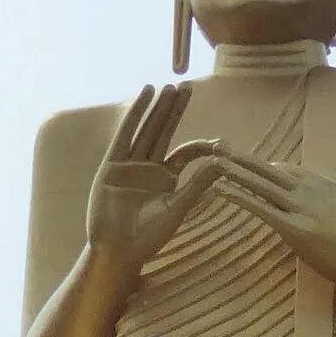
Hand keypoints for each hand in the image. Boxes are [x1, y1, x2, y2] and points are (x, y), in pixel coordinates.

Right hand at [86, 83, 223, 272]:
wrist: (118, 250)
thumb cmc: (148, 237)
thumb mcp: (177, 208)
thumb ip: (197, 185)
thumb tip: (222, 164)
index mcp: (167, 179)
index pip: (186, 153)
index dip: (201, 145)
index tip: (218, 142)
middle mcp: (149, 168)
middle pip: (165, 132)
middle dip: (174, 110)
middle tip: (186, 87)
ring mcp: (130, 165)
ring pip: (147, 129)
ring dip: (157, 108)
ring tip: (167, 86)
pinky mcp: (113, 165)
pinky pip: (126, 135)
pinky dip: (135, 115)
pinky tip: (145, 96)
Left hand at [213, 151, 335, 302]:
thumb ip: (320, 198)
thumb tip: (296, 192)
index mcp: (325, 184)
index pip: (289, 169)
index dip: (264, 166)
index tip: (246, 163)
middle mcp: (313, 191)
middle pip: (272, 170)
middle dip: (245, 159)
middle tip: (221, 147)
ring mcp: (304, 209)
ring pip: (263, 185)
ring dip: (236, 172)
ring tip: (215, 163)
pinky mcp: (295, 229)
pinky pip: (262, 208)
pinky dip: (239, 197)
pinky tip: (222, 190)